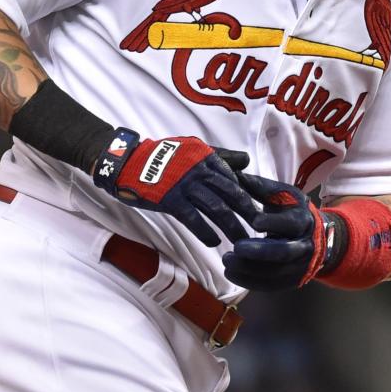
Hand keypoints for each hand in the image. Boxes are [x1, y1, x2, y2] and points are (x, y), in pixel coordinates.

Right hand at [93, 127, 256, 246]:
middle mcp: (198, 170)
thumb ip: (219, 156)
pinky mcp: (170, 199)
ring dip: (231, 226)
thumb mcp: (192, 150)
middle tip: (261, 227)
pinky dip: (205, 231)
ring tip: (241, 240)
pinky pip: (193, 218)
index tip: (258, 209)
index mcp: (205, 157)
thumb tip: (246, 161)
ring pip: (216, 208)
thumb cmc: (162, 158)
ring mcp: (184, 185)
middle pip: (230, 193)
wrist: (129, 162)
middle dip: (247, 212)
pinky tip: (214, 241)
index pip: (233, 178)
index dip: (248, 195)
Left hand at [222, 173, 330, 290]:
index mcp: (304, 220)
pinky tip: (231, 273)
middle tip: (234, 248)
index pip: (290, 224)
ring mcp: (300, 266)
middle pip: (284, 252)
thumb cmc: (292, 211)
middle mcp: (305, 245)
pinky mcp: (292, 280)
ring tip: (226, 262)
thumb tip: (235, 174)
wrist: (317, 237)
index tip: (253, 221)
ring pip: (276, 273)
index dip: (273, 223)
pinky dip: (250, 281)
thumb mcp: (283, 195)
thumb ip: (261, 187)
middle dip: (259, 252)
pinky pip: (271, 285)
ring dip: (249, 269)